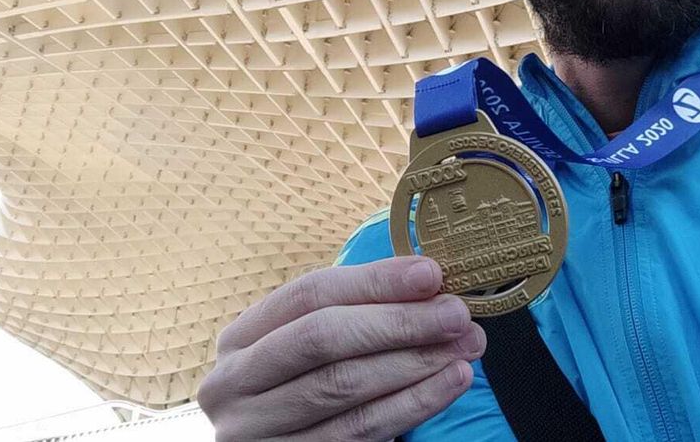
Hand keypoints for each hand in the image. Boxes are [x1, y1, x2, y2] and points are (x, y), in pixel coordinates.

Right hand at [197, 256, 485, 440]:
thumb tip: (428, 284)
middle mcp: (234, 384)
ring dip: (415, 362)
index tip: (431, 273)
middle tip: (456, 313)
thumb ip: (353, 316)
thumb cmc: (301, 393)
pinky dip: (412, 404)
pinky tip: (449, 383)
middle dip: (398, 322)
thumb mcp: (305, 350)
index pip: (309, 294)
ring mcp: (253, 431)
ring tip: (465, 346)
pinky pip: (359, 432)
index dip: (373, 281)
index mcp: (240, 339)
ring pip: (343, 387)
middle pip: (323, 338)